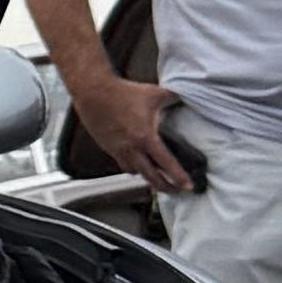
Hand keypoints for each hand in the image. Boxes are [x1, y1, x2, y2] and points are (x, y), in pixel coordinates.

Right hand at [70, 71, 194, 192]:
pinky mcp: (108, 147)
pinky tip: (137, 160)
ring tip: (155, 176)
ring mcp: (118, 150)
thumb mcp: (154, 93)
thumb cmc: (121, 93)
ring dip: (146, 177)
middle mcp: (131, 148)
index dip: (178, 177)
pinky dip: (131, 165)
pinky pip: (122, 163)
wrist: (94, 92)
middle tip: (175, 190)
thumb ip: (173, 97)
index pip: (166, 163)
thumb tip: (187, 96)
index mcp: (145, 137)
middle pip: (150, 177)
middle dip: (165, 187)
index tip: (187, 186)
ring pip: (134, 172)